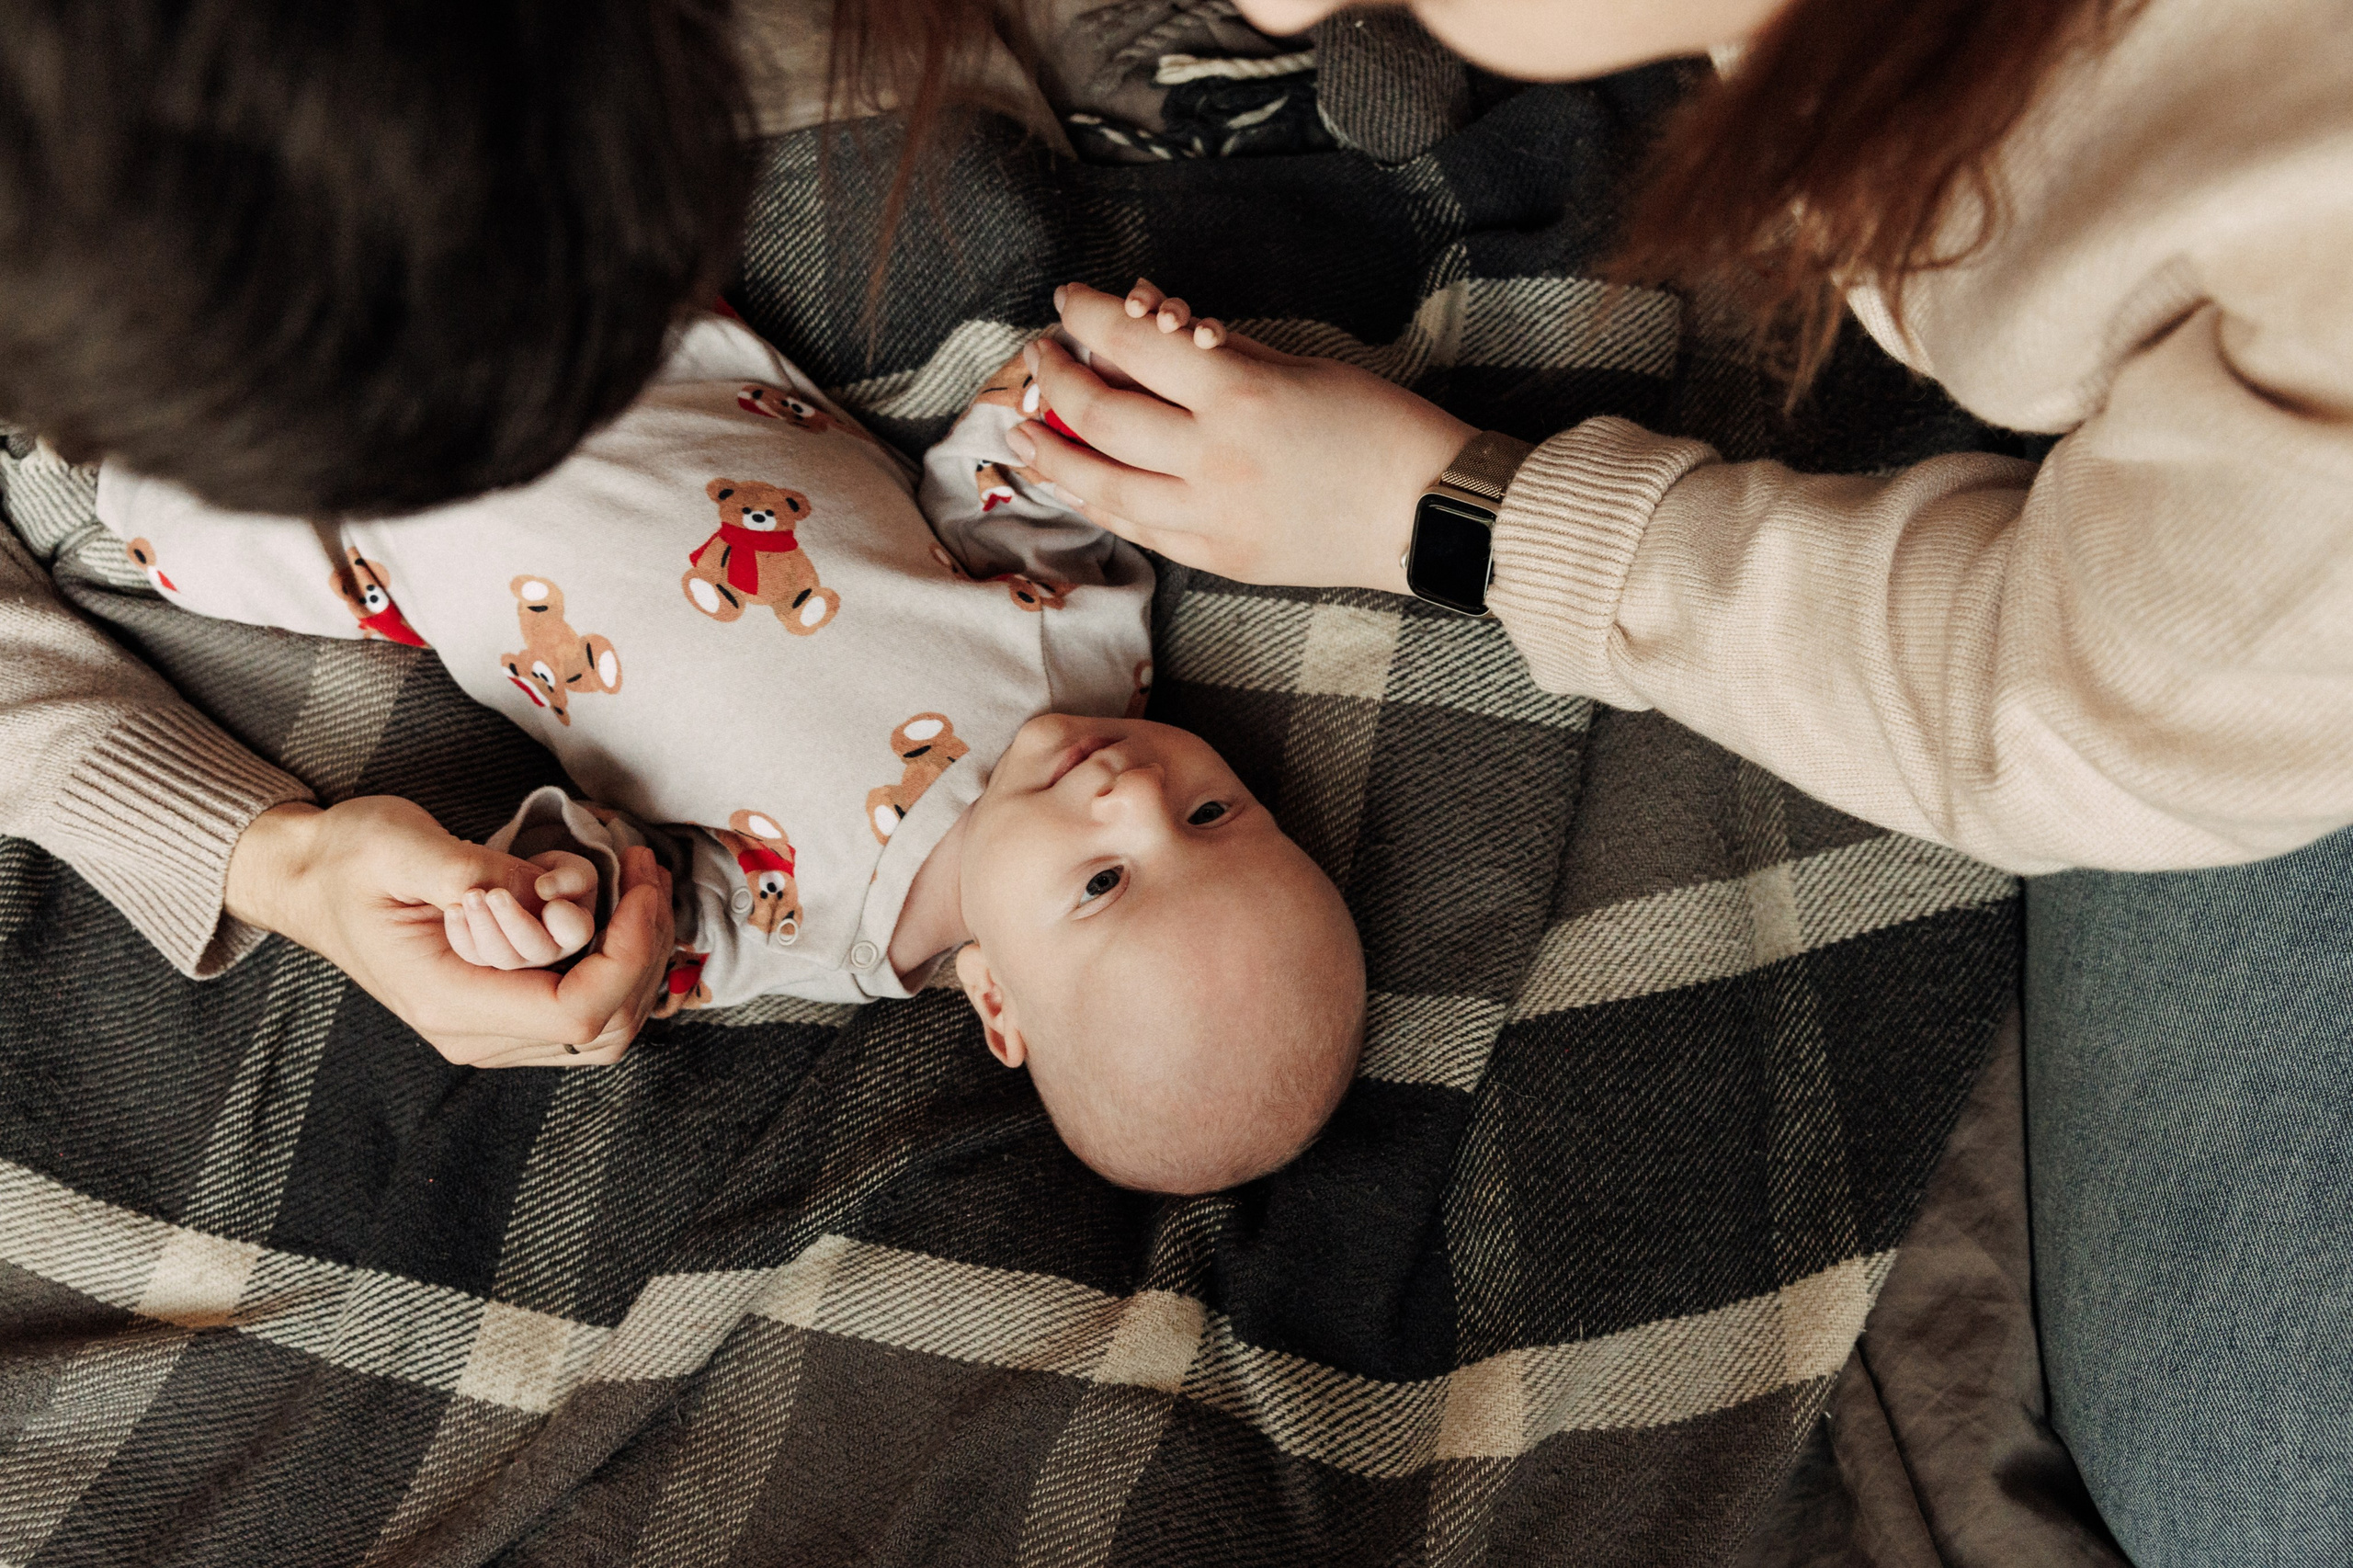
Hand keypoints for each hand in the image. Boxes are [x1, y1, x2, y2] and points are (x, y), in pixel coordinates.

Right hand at [225, 798, 673, 1066]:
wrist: (308, 880)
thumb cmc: (346, 859)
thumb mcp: (398, 845)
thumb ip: (471, 871)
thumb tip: (550, 893)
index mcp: (449, 999)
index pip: (575, 1012)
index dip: (628, 956)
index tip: (639, 887)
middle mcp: (474, 1032)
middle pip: (605, 1027)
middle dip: (645, 949)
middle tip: (648, 871)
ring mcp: (490, 1028)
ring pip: (606, 1025)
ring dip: (639, 955)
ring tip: (640, 881)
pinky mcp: (503, 1008)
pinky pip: (585, 1007)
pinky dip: (618, 959)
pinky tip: (618, 903)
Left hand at [1004, 279, 1474, 591]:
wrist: (1427, 512)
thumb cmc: (1376, 427)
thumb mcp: (1297, 367)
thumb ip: (1219, 352)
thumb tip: (1151, 327)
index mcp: (1239, 392)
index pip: (1131, 341)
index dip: (1085, 316)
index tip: (1064, 302)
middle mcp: (1214, 457)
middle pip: (1100, 414)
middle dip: (1054, 380)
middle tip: (1037, 359)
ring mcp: (1212, 516)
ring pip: (1102, 485)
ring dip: (1051, 453)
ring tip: (1019, 430)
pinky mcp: (1219, 558)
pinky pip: (1139, 528)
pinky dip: (1096, 502)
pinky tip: (1069, 482)